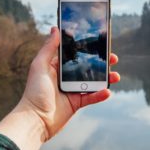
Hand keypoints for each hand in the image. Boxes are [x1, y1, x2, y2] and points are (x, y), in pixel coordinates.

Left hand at [19, 26, 119, 140]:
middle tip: (113, 58)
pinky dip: (100, 95)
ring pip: (92, 81)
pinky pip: (91, 97)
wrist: (35, 120)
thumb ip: (49, 48)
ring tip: (115, 76)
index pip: (74, 53)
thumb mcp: (40, 66)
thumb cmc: (34, 92)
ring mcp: (71, 90)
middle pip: (87, 66)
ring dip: (105, 78)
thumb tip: (55, 29)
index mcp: (56, 66)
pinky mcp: (76, 103)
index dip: (86, 47)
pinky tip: (107, 91)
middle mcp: (65, 77)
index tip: (99, 41)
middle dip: (101, 62)